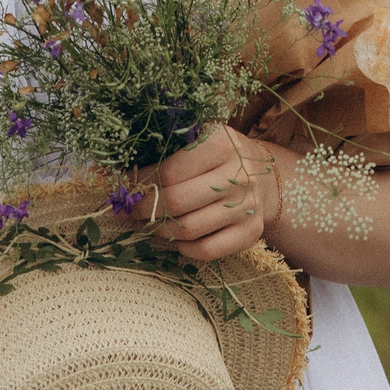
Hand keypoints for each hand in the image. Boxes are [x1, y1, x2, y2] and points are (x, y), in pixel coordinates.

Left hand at [138, 127, 291, 262]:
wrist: (264, 175)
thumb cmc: (218, 156)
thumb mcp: (200, 139)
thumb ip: (168, 151)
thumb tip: (125, 175)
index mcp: (221, 144)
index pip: (169, 172)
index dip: (142, 184)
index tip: (129, 189)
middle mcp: (238, 175)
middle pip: (177, 203)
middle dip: (145, 211)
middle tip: (132, 212)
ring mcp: (247, 206)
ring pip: (189, 229)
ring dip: (160, 230)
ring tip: (150, 224)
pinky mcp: (251, 232)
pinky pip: (208, 250)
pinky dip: (185, 249)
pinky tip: (177, 239)